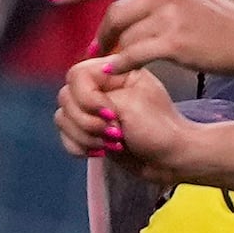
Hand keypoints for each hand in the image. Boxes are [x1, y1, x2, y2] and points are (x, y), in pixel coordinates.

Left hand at [54, 0, 233, 83]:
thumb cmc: (213, 11)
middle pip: (115, 12)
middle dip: (101, 34)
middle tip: (93, 49)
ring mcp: (172, 15)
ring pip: (126, 36)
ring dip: (114, 51)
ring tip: (109, 60)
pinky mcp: (176, 42)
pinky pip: (136, 55)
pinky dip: (122, 64)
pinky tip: (115, 71)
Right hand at [57, 54, 198, 176]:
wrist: (171, 160)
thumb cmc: (159, 129)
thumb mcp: (131, 104)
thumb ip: (98, 96)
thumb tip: (73, 94)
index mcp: (114, 72)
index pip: (77, 75)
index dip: (87, 98)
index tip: (110, 115)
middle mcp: (100, 88)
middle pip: (66, 97)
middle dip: (87, 121)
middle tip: (115, 133)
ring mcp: (92, 110)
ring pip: (62, 118)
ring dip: (85, 136)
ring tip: (113, 144)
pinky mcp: (88, 132)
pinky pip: (64, 136)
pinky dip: (79, 146)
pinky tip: (101, 152)